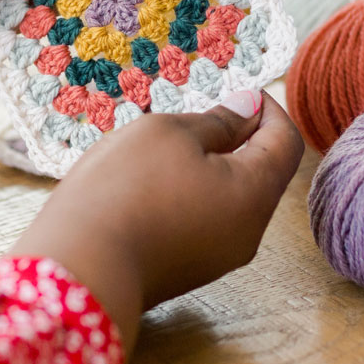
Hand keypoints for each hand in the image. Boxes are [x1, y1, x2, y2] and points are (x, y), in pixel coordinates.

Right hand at [11, 91, 303, 352]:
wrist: (77, 269)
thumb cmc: (125, 188)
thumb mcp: (170, 133)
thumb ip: (219, 121)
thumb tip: (250, 111)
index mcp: (254, 194)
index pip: (286, 142)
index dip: (267, 108)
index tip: (237, 91)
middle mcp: (247, 234)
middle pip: (260, 174)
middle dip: (237, 139)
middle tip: (194, 118)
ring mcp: (217, 258)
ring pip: (230, 199)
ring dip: (209, 168)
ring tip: (163, 151)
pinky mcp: (186, 271)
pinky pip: (204, 222)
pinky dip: (189, 195)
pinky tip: (148, 185)